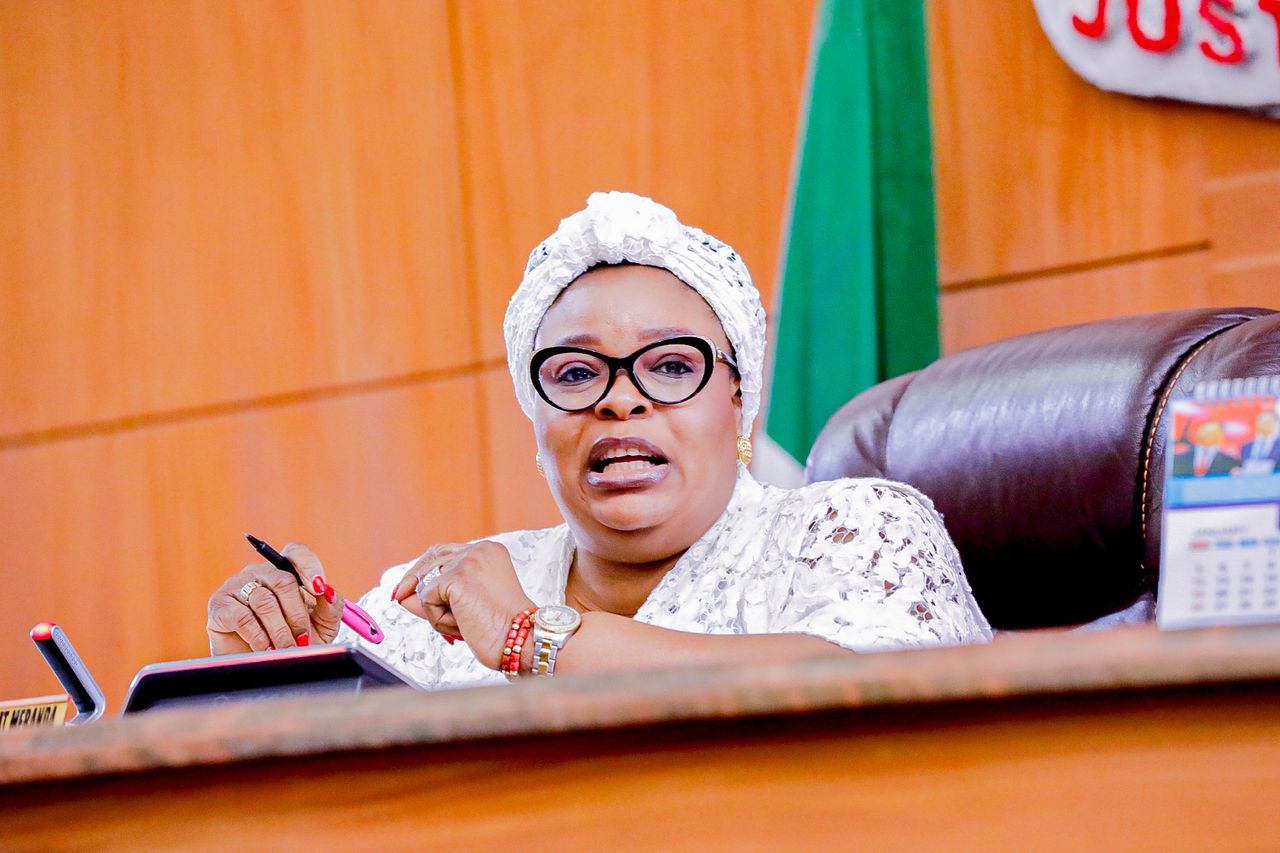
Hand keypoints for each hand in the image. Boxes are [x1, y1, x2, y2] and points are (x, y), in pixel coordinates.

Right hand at [206, 543, 343, 653]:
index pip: (297, 553)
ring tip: (287, 649)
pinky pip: (242, 617)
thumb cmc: (295, 641)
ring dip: (279, 631)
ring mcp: (237, 585)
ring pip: (264, 601)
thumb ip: (330, 607)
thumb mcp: (322, 626)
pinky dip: (258, 637)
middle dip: (297, 615)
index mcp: (285, 570)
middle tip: (304, 639)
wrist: (264, 666)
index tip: (320, 589)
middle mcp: (260, 572)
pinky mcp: (219, 605)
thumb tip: (330, 593)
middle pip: (284, 581)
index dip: (310, 567)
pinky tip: (266, 649)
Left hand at [390, 541, 534, 669]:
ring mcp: (467, 561)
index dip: (424, 570)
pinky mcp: (456, 578)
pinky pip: (427, 600)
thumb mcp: (465, 608)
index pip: (445, 553)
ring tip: (463, 626)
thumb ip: (435, 598)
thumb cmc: (503, 630)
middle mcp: (479, 549)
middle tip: (398, 597)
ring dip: (437, 611)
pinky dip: (438, 620)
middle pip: (430, 558)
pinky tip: (462, 627)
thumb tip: (400, 596)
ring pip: (428, 584)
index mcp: (489, 551)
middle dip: (412, 581)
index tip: (407, 587)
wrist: (524, 642)